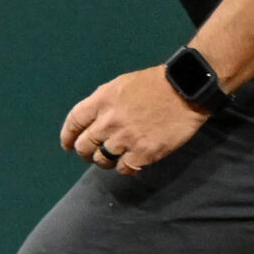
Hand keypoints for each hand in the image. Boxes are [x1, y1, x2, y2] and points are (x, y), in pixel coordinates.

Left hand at [60, 65, 207, 175]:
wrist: (186, 90)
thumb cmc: (154, 84)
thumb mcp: (120, 85)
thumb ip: (103, 103)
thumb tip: (93, 121)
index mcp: (101, 101)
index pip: (74, 122)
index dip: (67, 136)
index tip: (68, 145)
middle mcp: (108, 121)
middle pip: (85, 145)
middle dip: (84, 152)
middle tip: (90, 155)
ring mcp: (125, 138)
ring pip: (102, 159)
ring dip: (104, 161)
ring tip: (111, 159)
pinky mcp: (144, 152)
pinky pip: (124, 168)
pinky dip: (124, 168)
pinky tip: (130, 164)